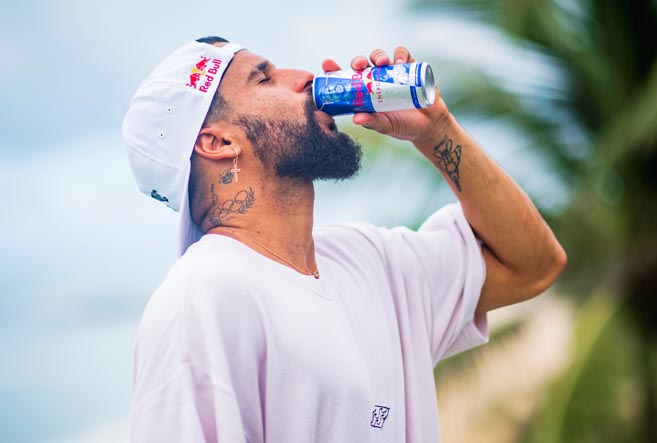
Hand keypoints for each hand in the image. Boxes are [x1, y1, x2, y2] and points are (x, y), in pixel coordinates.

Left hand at [321, 47, 449, 144]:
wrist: (429, 125)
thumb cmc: (403, 126)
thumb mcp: (386, 127)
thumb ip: (373, 122)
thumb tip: (356, 119)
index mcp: (365, 92)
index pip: (347, 78)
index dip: (335, 69)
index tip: (326, 64)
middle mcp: (376, 80)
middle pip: (363, 64)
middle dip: (359, 61)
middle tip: (360, 65)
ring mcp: (392, 73)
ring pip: (380, 56)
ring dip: (379, 55)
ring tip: (383, 63)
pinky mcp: (409, 68)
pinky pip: (403, 55)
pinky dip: (400, 55)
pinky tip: (399, 62)